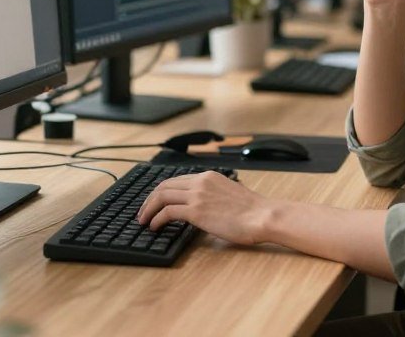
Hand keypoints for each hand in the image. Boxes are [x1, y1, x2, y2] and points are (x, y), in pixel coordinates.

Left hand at [136, 170, 271, 246]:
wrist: (262, 216)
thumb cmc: (252, 211)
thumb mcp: (230, 193)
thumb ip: (214, 194)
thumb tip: (204, 206)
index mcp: (208, 176)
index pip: (176, 179)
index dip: (161, 191)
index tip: (154, 202)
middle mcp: (200, 182)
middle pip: (164, 185)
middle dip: (149, 199)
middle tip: (143, 212)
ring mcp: (197, 195)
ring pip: (162, 196)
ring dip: (148, 209)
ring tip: (144, 220)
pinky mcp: (196, 211)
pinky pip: (168, 212)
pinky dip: (157, 219)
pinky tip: (155, 226)